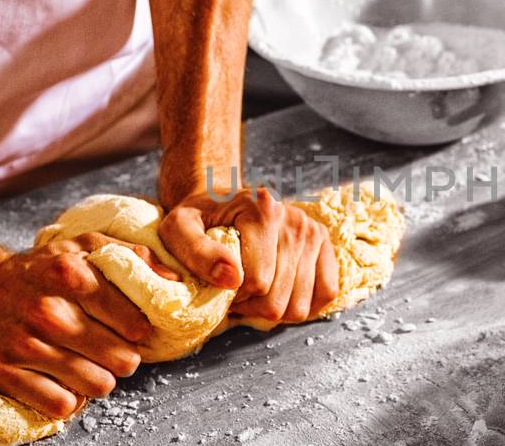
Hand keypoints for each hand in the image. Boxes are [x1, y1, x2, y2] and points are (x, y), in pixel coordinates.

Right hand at [0, 233, 166, 417]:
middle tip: (110, 350)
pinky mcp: (4, 373)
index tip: (132, 330)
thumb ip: (132, 256)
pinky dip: (70, 399)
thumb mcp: (83, 246)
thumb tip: (175, 282)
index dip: (140, 332)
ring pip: (98, 386)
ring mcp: (25, 345)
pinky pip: (62, 406)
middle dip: (123, 359)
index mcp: (72, 275)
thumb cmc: (37, 269)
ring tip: (88, 364)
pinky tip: (65, 381)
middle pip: (123, 361)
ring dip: (99, 380)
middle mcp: (49, 311)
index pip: (137, 324)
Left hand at [159, 187, 340, 321]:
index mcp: (262, 212)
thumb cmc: (197, 218)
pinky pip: (326, 294)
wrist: (220, 197)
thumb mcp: (178, 228)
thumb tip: (230, 279)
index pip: (257, 283)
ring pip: (300, 307)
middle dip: (251, 306)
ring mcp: (312, 232)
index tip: (220, 284)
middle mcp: (294, 220)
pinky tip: (280, 291)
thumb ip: (195, 251)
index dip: (233, 296)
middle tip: (234, 292)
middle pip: (279, 301)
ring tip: (254, 291)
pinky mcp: (324, 244)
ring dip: (273, 309)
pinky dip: (302, 303)